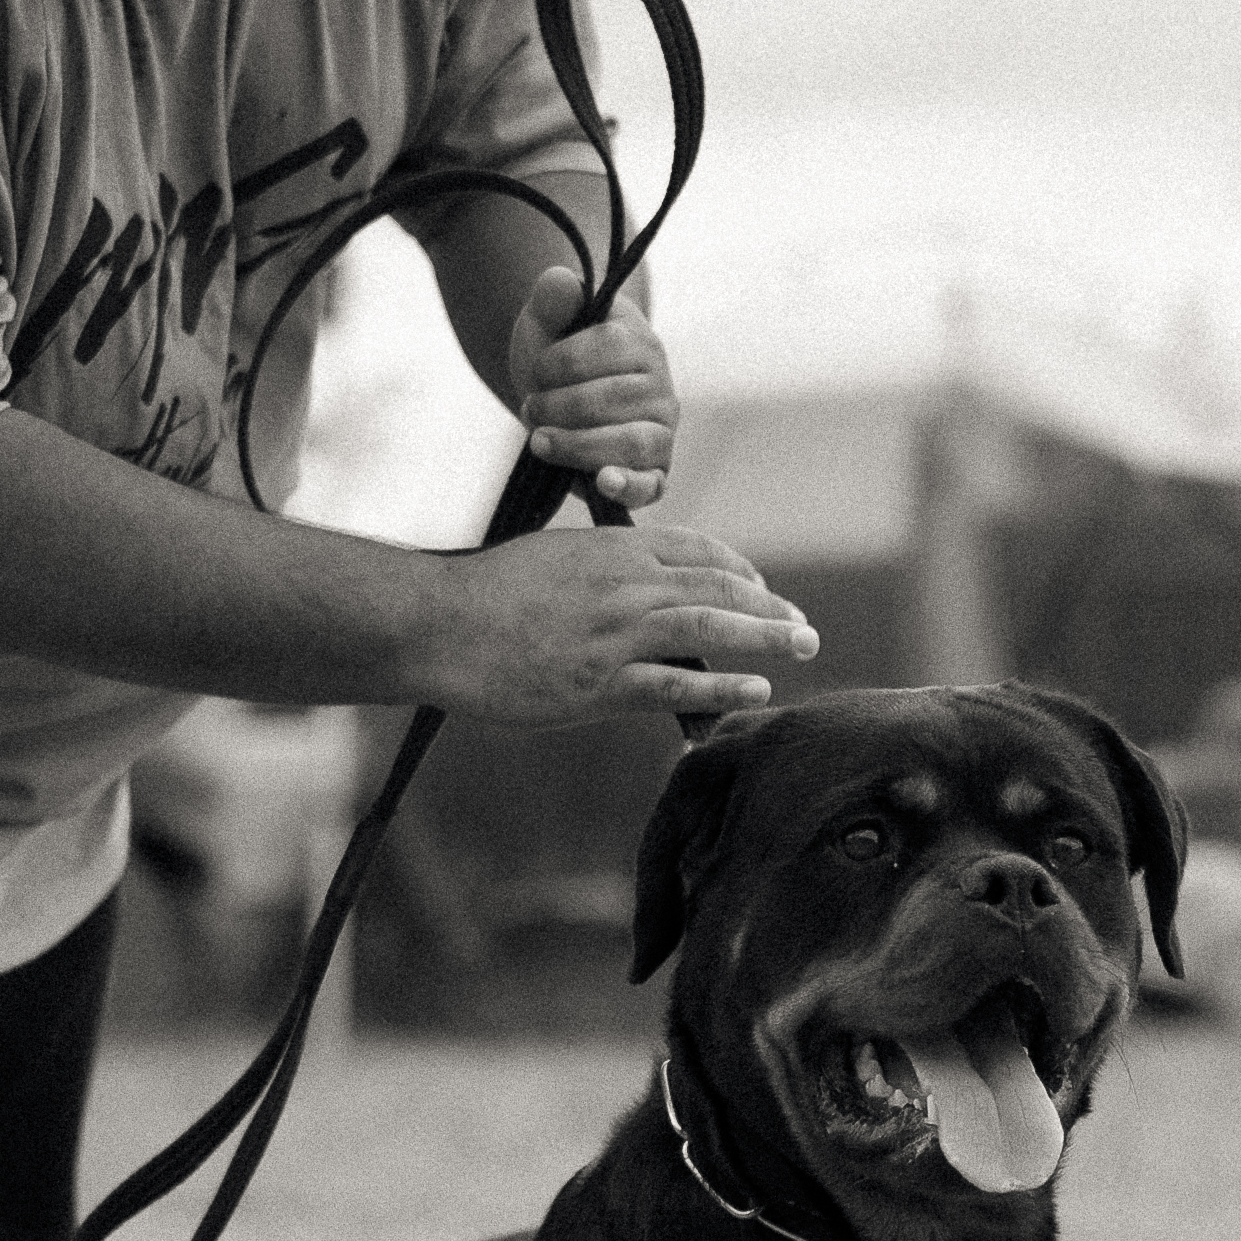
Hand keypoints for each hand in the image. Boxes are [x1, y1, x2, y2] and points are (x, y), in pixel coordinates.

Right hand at [428, 517, 816, 725]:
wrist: (437, 623)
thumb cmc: (484, 596)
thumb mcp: (552, 559)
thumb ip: (598, 571)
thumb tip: (628, 590)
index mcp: (612, 549)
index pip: (698, 551)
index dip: (740, 572)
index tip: (762, 591)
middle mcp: (624, 584)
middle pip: (719, 588)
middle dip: (769, 608)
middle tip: (804, 628)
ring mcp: (615, 633)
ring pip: (710, 628)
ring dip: (766, 638)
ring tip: (803, 646)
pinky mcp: (599, 682)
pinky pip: (675, 683)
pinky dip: (722, 687)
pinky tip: (756, 691)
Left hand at [508, 268, 675, 511]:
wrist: (555, 401)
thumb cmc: (554, 358)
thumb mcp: (544, 322)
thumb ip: (551, 298)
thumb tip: (562, 282)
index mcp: (640, 343)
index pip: (611, 346)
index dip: (563, 361)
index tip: (537, 370)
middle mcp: (660, 388)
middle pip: (618, 398)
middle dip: (561, 406)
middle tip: (531, 409)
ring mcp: (660, 432)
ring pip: (633, 442)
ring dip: (578, 444)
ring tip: (539, 442)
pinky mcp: (652, 473)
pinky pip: (651, 485)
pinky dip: (629, 485)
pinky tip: (604, 482)